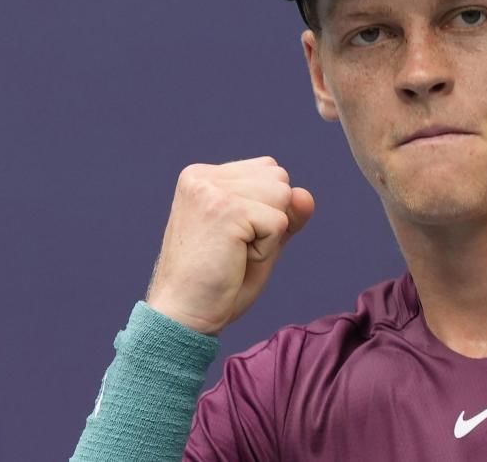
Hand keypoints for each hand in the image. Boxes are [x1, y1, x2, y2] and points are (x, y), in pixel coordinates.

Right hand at [145, 156, 314, 334]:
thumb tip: (305, 194)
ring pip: (283, 196)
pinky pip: (279, 222)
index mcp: (204, 177)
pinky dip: (267, 249)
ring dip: (269, 234)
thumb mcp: (259, 240)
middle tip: (233, 249)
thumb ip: (285, 213)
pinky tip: (235, 261)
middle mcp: (203, 177)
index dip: (266, 210)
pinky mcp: (225, 209)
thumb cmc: (218, 283)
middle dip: (271, 218)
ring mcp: (211, 190)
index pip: (268, 170)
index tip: (231, 238)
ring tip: (234, 253)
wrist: (181, 317)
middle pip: (279, 179)